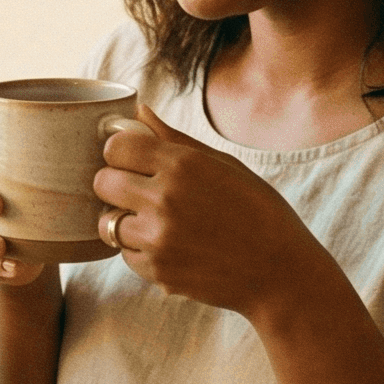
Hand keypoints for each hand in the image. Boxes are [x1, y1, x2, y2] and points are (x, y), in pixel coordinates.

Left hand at [92, 104, 332, 315]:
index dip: (120, 152)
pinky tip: (171, 247)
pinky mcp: (157, 271)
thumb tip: (138, 111)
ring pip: (108, 222)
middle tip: (139, 192)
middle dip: (116, 184)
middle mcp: (164, 198)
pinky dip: (140, 251)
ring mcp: (158, 238)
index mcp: (182, 164)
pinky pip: (125, 255)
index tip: (132, 160)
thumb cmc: (258, 212)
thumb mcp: (224, 165)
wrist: (280, 273)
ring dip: (126, 221)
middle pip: (103, 182)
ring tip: (159, 223)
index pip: (115, 146)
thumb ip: (174, 138)